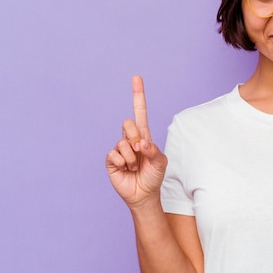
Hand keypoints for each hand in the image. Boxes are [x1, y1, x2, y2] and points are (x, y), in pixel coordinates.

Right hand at [106, 75, 167, 207]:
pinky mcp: (111, 159)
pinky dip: (123, 163)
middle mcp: (130, 138)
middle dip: (136, 137)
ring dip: (132, 157)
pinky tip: (126, 170)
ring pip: (123, 142)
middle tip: (141, 151)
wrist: (144, 195)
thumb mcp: (161, 162)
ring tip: (134, 166)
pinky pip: (115, 154)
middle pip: (128, 123)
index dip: (138, 95)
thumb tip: (141, 142)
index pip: (140, 111)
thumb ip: (154, 150)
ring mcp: (119, 148)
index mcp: (143, 135)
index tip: (136, 77)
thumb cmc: (154, 176)